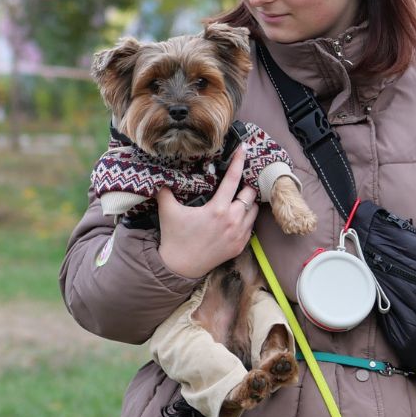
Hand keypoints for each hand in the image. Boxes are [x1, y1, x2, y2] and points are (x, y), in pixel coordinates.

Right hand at [157, 146, 257, 278]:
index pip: (233, 179)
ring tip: (238, 198)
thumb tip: (161, 174)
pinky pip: (251, 226)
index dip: (239, 162)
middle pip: (250, 193)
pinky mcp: (240, 246)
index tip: (244, 149)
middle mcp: (233, 221)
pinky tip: (237, 216)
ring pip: (254, 210)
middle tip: (238, 181)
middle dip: (245, 185)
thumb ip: (165, 190)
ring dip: (248, 202)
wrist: (180, 267)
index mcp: (218, 209)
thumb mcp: (167, 211)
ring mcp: (239, 235)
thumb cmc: (174, 237)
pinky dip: (247, 218)